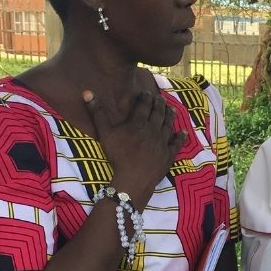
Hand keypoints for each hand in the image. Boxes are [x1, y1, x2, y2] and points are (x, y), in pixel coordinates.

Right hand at [82, 83, 186, 204]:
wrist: (132, 178)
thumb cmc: (117, 155)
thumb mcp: (104, 133)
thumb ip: (97, 112)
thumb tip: (87, 92)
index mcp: (139, 122)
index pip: (144, 105)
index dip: (146, 97)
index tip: (147, 92)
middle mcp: (153, 129)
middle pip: (158, 113)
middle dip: (159, 104)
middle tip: (160, 98)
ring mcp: (163, 142)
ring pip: (168, 125)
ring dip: (170, 116)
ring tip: (171, 109)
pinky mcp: (169, 154)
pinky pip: (176, 143)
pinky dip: (180, 137)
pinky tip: (183, 132)